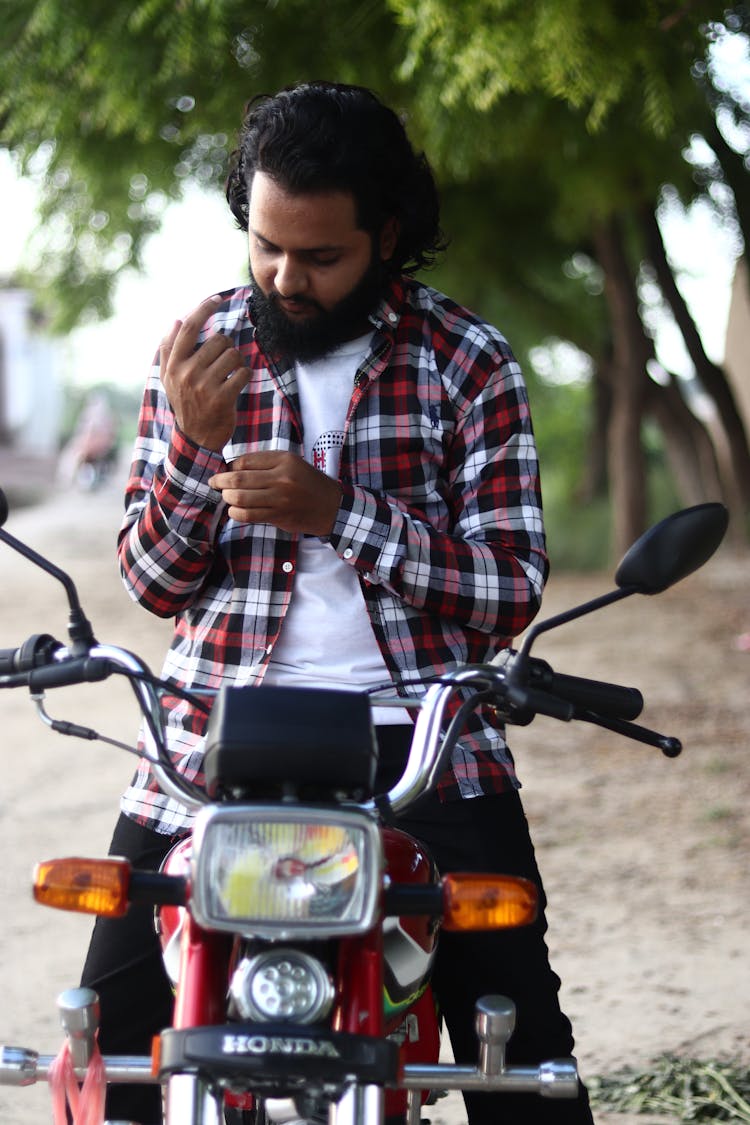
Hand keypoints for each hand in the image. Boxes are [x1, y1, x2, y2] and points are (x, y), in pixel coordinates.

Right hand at [160, 296, 248, 450]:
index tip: (217, 298)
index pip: (189, 327)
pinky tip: (237, 384)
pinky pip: (243, 373)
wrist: (196, 438)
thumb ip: (169, 350)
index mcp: (173, 365)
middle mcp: (186, 373)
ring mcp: (204, 386)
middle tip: (224, 361)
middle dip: (227, 347)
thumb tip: (175, 320)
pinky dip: (245, 376)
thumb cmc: (186, 403)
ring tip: (230, 374)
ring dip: (237, 362)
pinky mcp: (222, 398)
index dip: (204, 309)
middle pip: (218, 340)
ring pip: (233, 355)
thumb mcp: (169, 378)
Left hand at [209, 451, 342, 536]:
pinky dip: (236, 513)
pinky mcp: (278, 516)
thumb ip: (264, 463)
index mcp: (283, 460)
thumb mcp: (290, 463)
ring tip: (227, 497)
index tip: (224, 471)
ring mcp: (279, 499)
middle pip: (238, 479)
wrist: (330, 506)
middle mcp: (281, 478)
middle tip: (214, 483)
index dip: (229, 467)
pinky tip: (235, 510)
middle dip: (220, 482)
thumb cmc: (306, 482)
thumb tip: (232, 468)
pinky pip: (248, 515)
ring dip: (227, 498)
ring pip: (240, 498)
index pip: (245, 461)